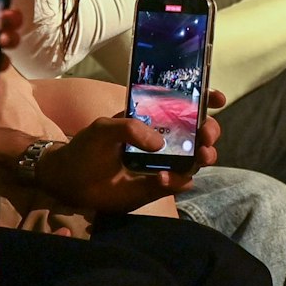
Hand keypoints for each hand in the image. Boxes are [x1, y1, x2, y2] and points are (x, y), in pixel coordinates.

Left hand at [34, 115, 195, 212]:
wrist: (68, 181)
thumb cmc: (86, 147)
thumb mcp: (104, 128)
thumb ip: (130, 128)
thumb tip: (159, 144)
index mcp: (153, 118)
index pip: (184, 106)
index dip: (205, 99)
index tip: (217, 98)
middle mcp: (163, 140)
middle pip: (199, 133)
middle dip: (210, 131)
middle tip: (206, 137)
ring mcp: (163, 164)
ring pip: (196, 159)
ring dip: (203, 157)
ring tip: (199, 158)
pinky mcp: (157, 186)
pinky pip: (178, 183)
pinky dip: (178, 181)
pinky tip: (164, 178)